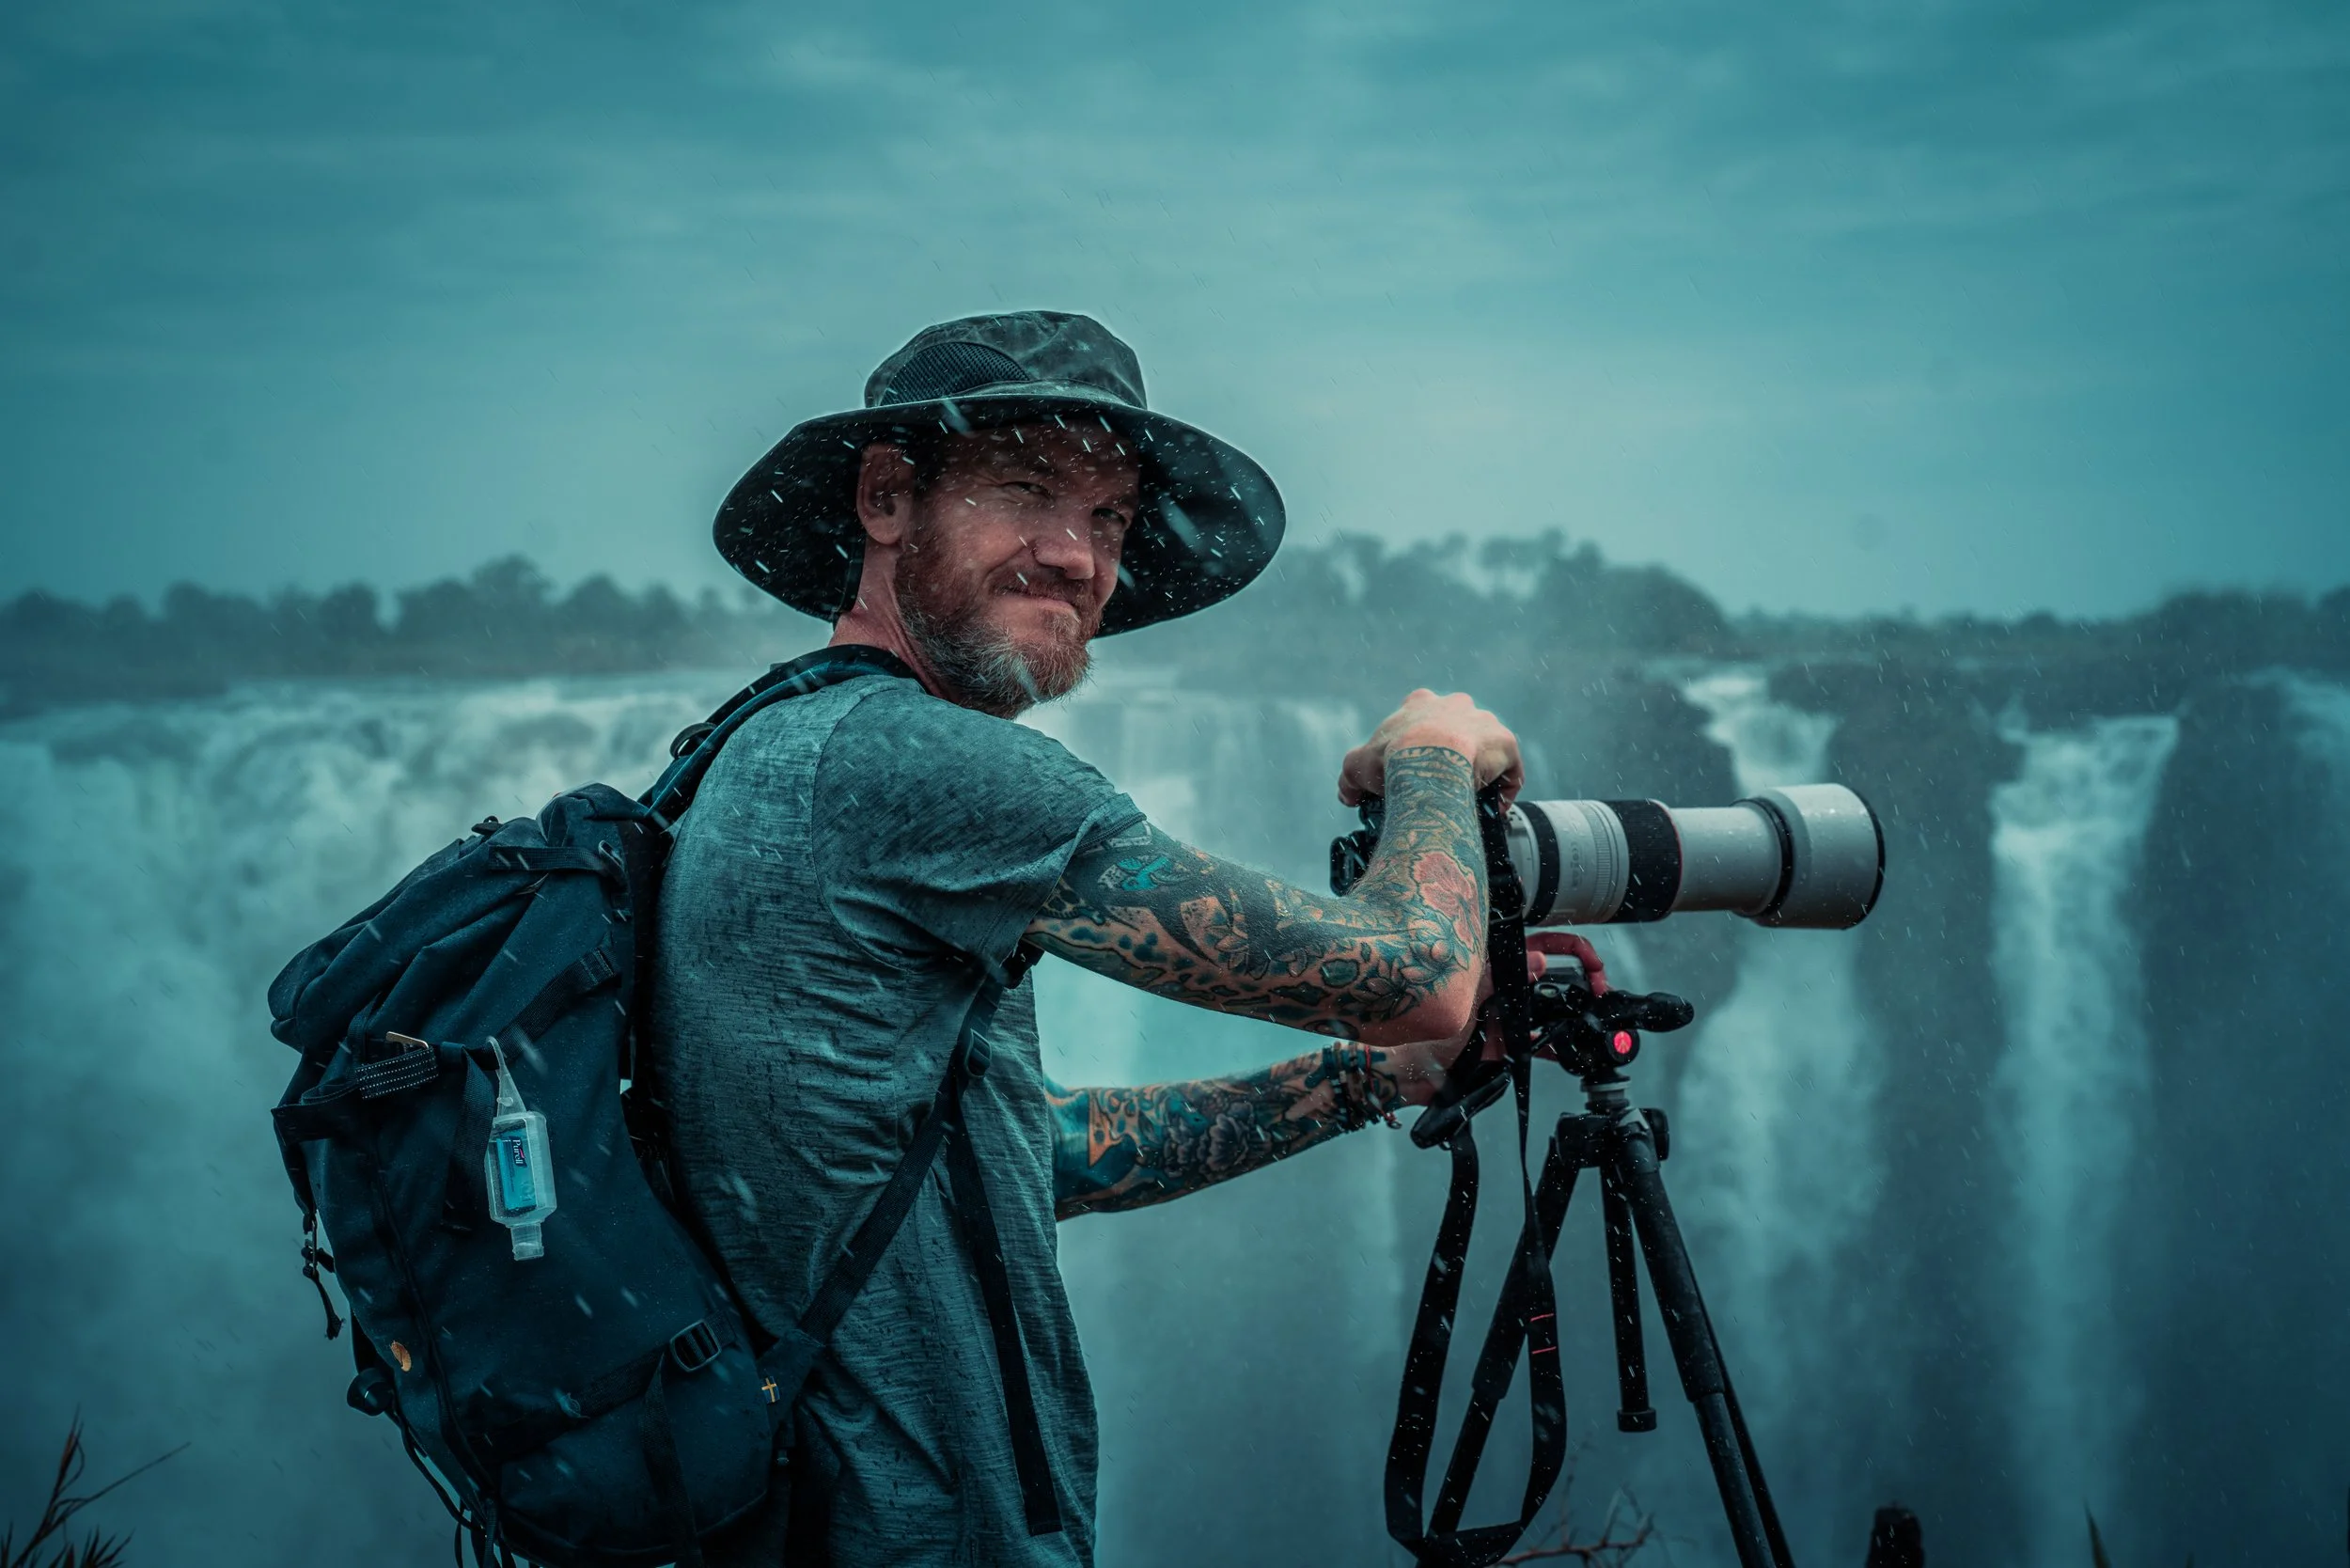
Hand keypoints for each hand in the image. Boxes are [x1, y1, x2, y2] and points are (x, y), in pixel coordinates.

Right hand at [1338, 689, 1521, 805]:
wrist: (1429, 760)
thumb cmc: (1391, 759)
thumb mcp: (1356, 766)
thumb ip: (1350, 779)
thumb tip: (1347, 795)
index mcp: (1421, 704)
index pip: (1422, 717)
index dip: (1419, 743)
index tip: (1415, 767)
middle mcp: (1456, 704)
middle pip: (1458, 729)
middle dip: (1453, 753)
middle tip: (1442, 784)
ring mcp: (1484, 721)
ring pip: (1486, 748)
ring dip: (1481, 770)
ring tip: (1470, 799)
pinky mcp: (1506, 742)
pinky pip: (1509, 769)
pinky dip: (1504, 788)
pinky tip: (1494, 808)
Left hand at [1381, 934, 1609, 1102]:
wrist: (1412, 1070)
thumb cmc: (1426, 1027)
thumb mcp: (1462, 996)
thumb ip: (1497, 976)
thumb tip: (1538, 960)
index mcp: (1494, 964)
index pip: (1541, 944)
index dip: (1572, 947)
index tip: (1592, 962)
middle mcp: (1505, 985)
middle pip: (1555, 972)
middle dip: (1583, 976)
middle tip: (1601, 989)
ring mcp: (1509, 1012)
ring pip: (1552, 1005)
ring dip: (1575, 1009)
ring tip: (1594, 1014)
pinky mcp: (1510, 1041)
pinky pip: (1542, 1039)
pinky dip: (1558, 1044)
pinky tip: (1569, 1048)